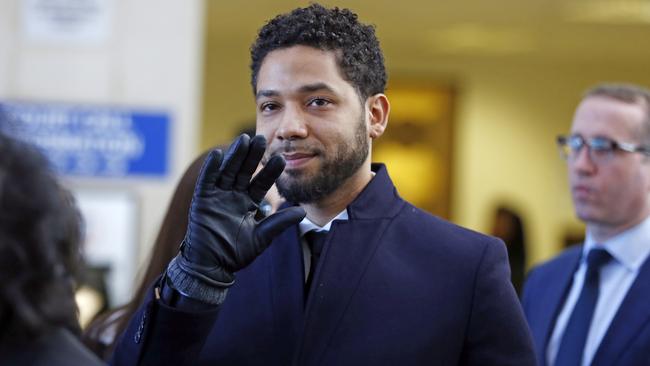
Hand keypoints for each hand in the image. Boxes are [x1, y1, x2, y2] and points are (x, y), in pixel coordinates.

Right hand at [175, 134, 305, 287]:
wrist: (213, 267)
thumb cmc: (236, 254)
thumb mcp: (262, 237)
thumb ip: (279, 223)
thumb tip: (303, 212)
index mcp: (248, 202)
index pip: (261, 182)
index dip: (270, 172)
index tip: (282, 159)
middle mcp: (233, 195)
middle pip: (244, 171)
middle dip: (252, 156)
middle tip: (262, 138)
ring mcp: (217, 196)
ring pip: (228, 171)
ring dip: (235, 155)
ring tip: (244, 139)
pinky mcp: (202, 200)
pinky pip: (207, 181)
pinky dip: (211, 168)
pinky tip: (218, 154)